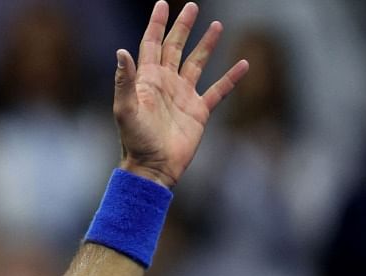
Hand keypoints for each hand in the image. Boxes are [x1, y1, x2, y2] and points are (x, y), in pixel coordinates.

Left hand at [113, 2, 247, 187]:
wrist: (153, 168)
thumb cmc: (135, 142)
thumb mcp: (125, 110)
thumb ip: (124, 81)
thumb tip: (121, 51)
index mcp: (147, 80)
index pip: (151, 45)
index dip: (157, 24)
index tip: (163, 4)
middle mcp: (165, 84)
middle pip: (175, 47)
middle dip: (182, 27)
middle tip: (191, 6)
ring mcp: (183, 96)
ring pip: (197, 63)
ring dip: (206, 45)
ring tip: (216, 24)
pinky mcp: (199, 111)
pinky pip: (218, 90)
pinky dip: (230, 78)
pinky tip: (243, 64)